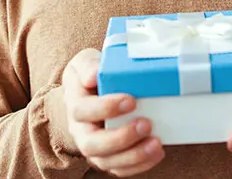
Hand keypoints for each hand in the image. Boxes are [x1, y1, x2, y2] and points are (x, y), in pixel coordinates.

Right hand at [62, 48, 164, 175]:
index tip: (130, 100)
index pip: (82, 111)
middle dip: (120, 138)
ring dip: (133, 155)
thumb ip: (88, 65)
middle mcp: (81, 131)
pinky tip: (157, 152)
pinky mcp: (109, 158)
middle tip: (145, 124)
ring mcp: (94, 148)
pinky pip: (120, 169)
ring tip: (156, 143)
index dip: (106, 108)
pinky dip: (140, 165)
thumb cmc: (90, 76)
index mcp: (74, 104)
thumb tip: (94, 75)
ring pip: (107, 161)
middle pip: (92, 144)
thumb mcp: (85, 62)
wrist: (90, 94)